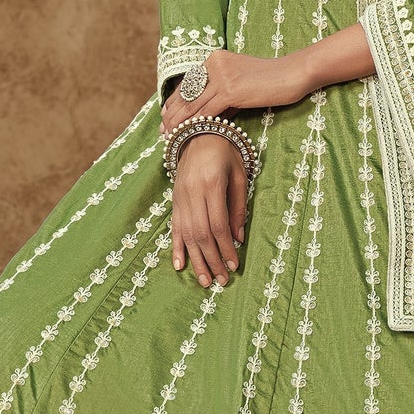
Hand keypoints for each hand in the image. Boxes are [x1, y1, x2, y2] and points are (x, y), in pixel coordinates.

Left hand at [160, 48, 310, 137]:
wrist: (292, 73)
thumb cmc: (271, 80)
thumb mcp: (241, 82)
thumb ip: (223, 94)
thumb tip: (208, 114)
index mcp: (214, 58)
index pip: (189, 83)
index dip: (175, 101)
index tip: (166, 117)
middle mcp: (214, 64)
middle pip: (187, 93)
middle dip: (172, 114)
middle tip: (162, 130)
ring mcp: (221, 76)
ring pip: (193, 104)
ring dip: (179, 122)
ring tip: (170, 136)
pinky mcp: (230, 90)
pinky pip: (207, 111)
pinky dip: (195, 124)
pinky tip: (187, 134)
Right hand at [171, 133, 248, 286]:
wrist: (198, 132)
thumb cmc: (225, 152)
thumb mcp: (240, 175)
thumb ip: (239, 206)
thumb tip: (238, 238)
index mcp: (211, 184)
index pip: (218, 224)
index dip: (225, 248)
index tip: (234, 265)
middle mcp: (192, 192)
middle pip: (201, 234)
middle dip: (212, 260)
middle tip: (221, 281)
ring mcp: (180, 197)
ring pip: (186, 234)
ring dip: (195, 260)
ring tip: (204, 281)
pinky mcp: (174, 200)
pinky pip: (174, 227)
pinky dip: (176, 247)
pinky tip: (180, 265)